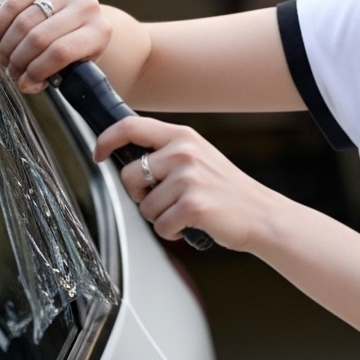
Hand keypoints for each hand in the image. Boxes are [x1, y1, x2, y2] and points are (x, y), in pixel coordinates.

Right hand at [0, 0, 111, 93]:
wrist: (81, 18)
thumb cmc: (74, 46)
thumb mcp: (74, 64)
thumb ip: (54, 76)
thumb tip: (27, 84)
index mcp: (100, 31)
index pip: (61, 52)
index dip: (37, 70)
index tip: (25, 82)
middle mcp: (87, 6)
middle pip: (39, 38)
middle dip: (18, 60)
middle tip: (11, 71)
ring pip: (24, 22)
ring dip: (7, 46)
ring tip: (5, 58)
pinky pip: (13, 3)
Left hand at [94, 117, 271, 251]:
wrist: (260, 213)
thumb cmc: (227, 189)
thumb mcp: (199, 156)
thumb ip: (166, 151)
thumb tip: (125, 156)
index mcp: (183, 136)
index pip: (130, 127)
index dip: (106, 140)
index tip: (99, 153)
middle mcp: (184, 152)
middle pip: (129, 174)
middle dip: (139, 193)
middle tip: (163, 197)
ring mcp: (188, 178)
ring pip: (144, 206)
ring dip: (159, 216)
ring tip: (185, 210)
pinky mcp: (192, 205)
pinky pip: (159, 226)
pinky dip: (171, 231)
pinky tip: (191, 223)